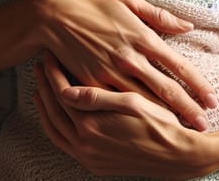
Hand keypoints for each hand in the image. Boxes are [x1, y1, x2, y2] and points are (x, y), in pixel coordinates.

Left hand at [34, 50, 214, 179]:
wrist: (178, 156)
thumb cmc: (160, 122)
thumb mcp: (132, 103)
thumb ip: (97, 98)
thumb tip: (66, 91)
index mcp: (93, 126)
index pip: (62, 94)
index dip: (54, 72)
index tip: (49, 55)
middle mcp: (85, 144)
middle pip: (53, 112)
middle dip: (45, 86)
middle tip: (40, 66)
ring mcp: (88, 157)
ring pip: (55, 130)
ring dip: (46, 108)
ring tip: (42, 87)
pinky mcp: (94, 163)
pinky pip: (64, 143)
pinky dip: (56, 126)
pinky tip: (59, 113)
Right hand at [39, 0, 216, 129]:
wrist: (54, 16)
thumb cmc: (94, 4)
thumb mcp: (128, 0)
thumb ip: (160, 15)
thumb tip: (187, 25)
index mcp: (142, 36)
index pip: (178, 65)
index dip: (197, 84)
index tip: (212, 99)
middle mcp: (130, 58)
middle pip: (165, 89)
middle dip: (188, 109)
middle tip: (205, 125)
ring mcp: (110, 74)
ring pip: (144, 102)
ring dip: (165, 117)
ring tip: (183, 131)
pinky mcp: (92, 85)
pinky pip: (117, 105)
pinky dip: (134, 117)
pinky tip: (146, 127)